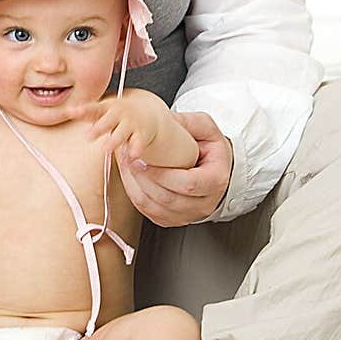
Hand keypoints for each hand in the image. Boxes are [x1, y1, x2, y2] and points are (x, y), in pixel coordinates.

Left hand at [68, 97, 154, 161]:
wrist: (145, 110)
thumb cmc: (117, 113)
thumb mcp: (103, 110)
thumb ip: (86, 112)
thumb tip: (67, 111)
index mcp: (107, 107)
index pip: (93, 108)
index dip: (83, 110)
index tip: (72, 112)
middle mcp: (119, 114)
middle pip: (107, 121)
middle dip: (98, 128)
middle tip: (89, 135)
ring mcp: (130, 124)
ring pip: (121, 133)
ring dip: (113, 141)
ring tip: (106, 148)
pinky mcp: (141, 135)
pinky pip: (138, 143)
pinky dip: (135, 149)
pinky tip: (132, 156)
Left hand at [115, 111, 233, 227]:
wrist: (213, 169)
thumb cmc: (211, 150)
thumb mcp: (206, 128)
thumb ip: (188, 123)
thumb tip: (163, 120)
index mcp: (215, 180)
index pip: (188, 184)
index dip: (162, 175)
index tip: (143, 161)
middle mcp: (204, 203)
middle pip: (168, 198)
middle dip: (142, 179)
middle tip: (127, 159)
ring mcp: (188, 215)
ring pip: (154, 208)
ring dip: (134, 187)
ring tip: (125, 166)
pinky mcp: (172, 219)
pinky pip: (148, 212)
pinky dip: (134, 195)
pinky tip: (129, 177)